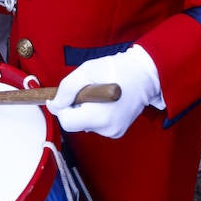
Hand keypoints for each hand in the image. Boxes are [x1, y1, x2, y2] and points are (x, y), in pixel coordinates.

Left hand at [46, 46, 161, 138]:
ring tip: (99, 93)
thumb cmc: (118, 69)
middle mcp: (108, 129)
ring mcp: (114, 131)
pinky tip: (105, 102)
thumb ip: (68, 88)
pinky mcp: (117, 131)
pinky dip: (95, 113)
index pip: (67, 122)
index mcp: (102, 116)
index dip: (62, 108)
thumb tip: (55, 104)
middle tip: (86, 90)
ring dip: (85, 109)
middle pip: (75, 124)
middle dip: (75, 107)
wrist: (145, 74)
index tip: (64, 96)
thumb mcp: (88, 70)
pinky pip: (96, 124)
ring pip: (85, 124)